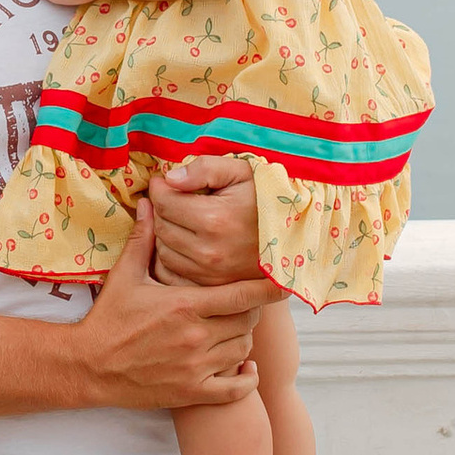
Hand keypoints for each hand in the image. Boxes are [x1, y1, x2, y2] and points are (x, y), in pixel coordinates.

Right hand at [70, 204, 270, 409]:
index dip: (268, 289)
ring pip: (243, 350)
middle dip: (250, 310)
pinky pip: (235, 390)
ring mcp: (196, 367)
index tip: (284, 282)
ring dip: (244, 338)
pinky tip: (244, 367)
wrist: (88, 366)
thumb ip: (144, 239)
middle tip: (242, 303)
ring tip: (232, 329)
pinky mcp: (192, 393)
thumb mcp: (125, 275)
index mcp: (185, 305)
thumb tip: (150, 202)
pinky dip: (246, 379)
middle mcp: (196, 336)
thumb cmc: (108, 319)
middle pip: (247, 321)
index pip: (242, 294)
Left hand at [147, 152, 262, 290]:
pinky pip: (175, 270)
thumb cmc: (266, 198)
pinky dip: (173, 253)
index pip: (164, 201)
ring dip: (165, 232)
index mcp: (214, 219)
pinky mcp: (213, 285)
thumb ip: (204, 169)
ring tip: (179, 217)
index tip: (163, 180)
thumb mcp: (241, 172)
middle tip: (171, 197)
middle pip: (161, 227)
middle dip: (160, 208)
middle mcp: (209, 251)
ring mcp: (211, 273)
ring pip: (164, 251)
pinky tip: (184, 238)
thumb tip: (171, 179)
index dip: (158, 187)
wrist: (295, 235)